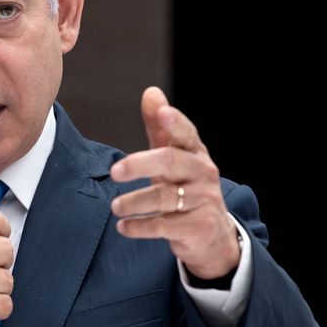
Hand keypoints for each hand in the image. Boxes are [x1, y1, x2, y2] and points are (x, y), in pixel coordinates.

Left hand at [109, 86, 241, 280]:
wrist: (212, 233)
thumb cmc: (186, 186)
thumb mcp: (173, 157)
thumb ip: (159, 127)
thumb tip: (150, 93)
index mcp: (195, 153)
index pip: (186, 133)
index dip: (174, 122)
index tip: (161, 113)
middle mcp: (203, 173)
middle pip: (171, 162)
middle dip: (140, 165)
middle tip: (114, 171)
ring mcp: (203, 201)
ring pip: (165, 198)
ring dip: (135, 202)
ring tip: (114, 207)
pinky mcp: (197, 227)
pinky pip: (163, 225)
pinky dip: (139, 227)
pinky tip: (124, 227)